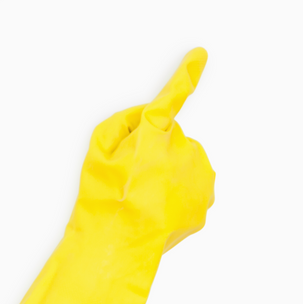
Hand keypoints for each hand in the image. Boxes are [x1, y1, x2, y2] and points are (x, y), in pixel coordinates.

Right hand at [69, 48, 214, 255]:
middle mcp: (184, 152)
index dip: (186, 75)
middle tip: (130, 175)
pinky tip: (158, 209)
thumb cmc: (101, 197)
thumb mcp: (97, 148)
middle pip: (170, 137)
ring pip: (184, 160)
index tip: (200, 54)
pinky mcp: (205, 201)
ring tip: (143, 195)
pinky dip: (178, 192)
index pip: (171, 99)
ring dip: (169, 170)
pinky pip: (193, 184)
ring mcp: (199, 178)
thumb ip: (124, 122)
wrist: (117, 248)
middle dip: (154, 148)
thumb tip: (148, 117)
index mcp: (155, 136)